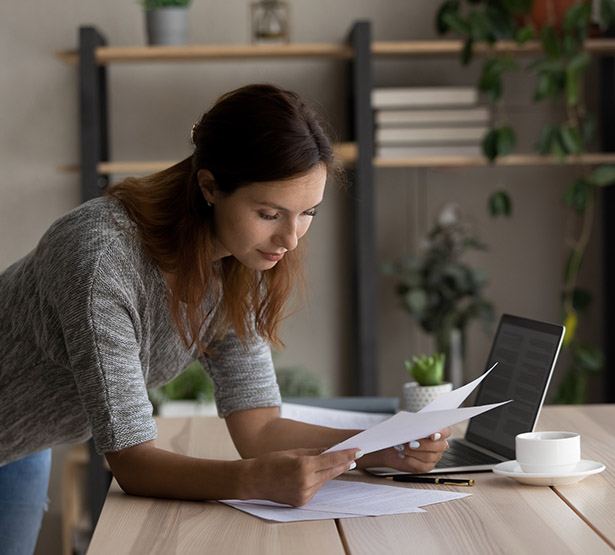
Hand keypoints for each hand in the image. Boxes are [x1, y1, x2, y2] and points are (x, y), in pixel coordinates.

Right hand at [241, 447, 360, 506]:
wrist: (253, 481)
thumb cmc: (271, 462)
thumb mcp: (293, 452)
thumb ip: (315, 452)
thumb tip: (331, 450)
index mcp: (303, 466)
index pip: (331, 460)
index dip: (346, 455)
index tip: (358, 450)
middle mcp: (306, 482)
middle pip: (331, 471)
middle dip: (344, 464)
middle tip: (354, 456)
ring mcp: (304, 494)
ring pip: (324, 480)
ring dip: (329, 471)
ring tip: (335, 462)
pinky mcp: (301, 502)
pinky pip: (316, 488)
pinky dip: (318, 480)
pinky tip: (314, 474)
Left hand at [359, 428, 450, 473]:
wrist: (394, 445)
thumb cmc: (402, 433)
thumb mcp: (407, 425)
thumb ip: (413, 424)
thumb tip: (413, 425)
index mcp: (437, 431)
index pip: (446, 432)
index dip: (442, 433)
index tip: (433, 435)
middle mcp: (439, 445)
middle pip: (439, 446)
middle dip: (424, 444)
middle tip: (411, 442)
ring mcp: (434, 457)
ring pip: (429, 456)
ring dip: (413, 451)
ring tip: (401, 446)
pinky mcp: (426, 467)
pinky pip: (422, 466)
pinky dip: (410, 460)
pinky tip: (402, 454)